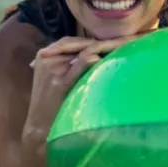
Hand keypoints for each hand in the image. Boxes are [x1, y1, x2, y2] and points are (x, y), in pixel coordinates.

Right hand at [24, 34, 141, 134]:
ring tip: (126, 46)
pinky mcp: (60, 82)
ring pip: (84, 50)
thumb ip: (70, 64)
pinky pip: (81, 63)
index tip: (119, 39)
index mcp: (45, 54)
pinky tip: (108, 60)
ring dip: (106, 48)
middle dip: (105, 42)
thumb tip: (96, 54)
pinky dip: (95, 59)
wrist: (39, 127)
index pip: (74, 41)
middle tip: (128, 40)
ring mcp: (53, 68)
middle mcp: (48, 57)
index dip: (96, 39)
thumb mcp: (56, 79)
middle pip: (80, 43)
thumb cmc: (51, 105)